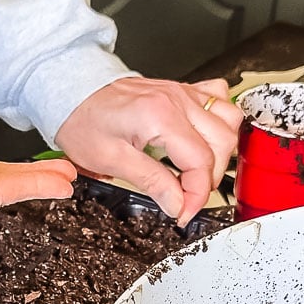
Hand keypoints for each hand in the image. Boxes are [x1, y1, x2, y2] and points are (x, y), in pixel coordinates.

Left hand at [55, 77, 241, 226]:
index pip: (200, 162)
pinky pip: (219, 99)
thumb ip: (151, 182)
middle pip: (221, 144)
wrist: (74, 95)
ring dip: (220, 151)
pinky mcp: (182, 91)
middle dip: (208, 178)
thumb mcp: (111, 161)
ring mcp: (182, 92)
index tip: (183, 213)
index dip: (196, 195)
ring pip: (229, 121)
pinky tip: (203, 138)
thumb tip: (177, 204)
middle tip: (185, 197)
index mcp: (160, 116)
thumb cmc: (85, 122)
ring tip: (196, 172)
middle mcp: (177, 99)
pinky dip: (220, 121)